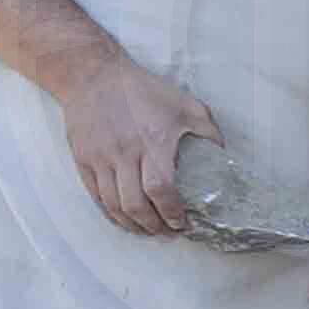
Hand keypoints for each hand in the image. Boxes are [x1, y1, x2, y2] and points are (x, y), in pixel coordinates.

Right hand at [0, 0, 221, 241]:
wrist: (93, 76)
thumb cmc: (143, 90)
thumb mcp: (185, 104)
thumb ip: (208, 131)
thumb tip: (226, 156)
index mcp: (152, 142)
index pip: (161, 190)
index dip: (172, 212)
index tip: (184, 223)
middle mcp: (123, 154)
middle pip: (135, 204)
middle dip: (154, 226)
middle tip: (168, 232)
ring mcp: (100, 158)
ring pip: (113, 205)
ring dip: (132, 224)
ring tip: (148, 230)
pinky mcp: (82, 159)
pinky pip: (95, 195)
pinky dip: (110, 213)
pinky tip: (124, 218)